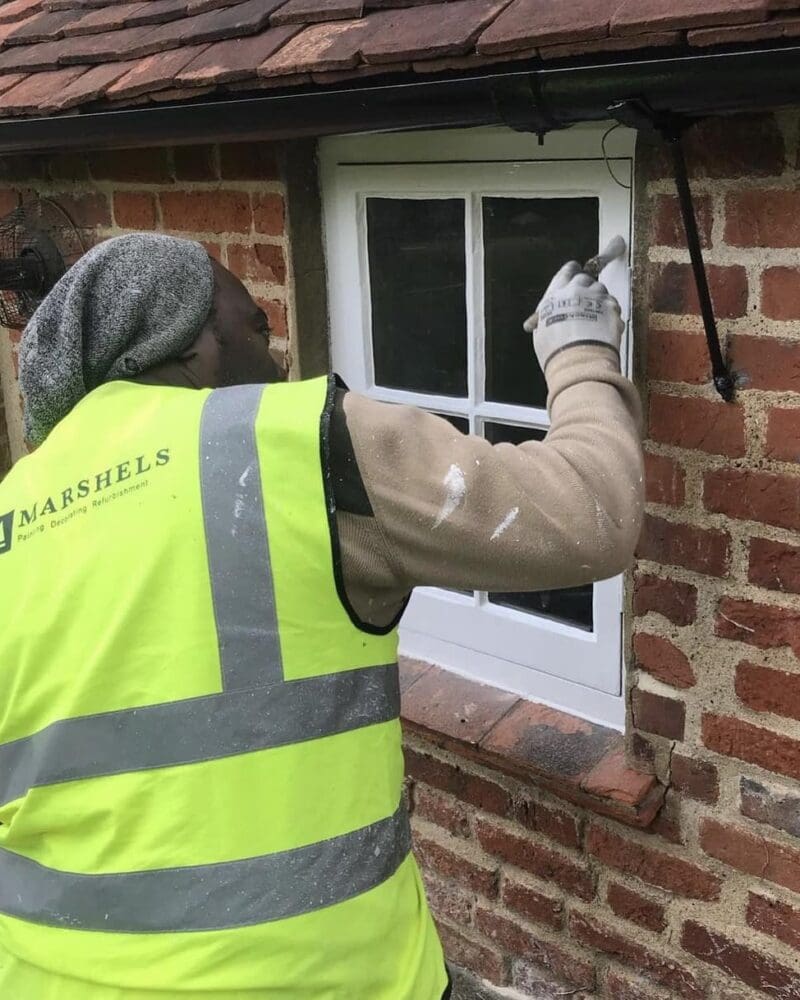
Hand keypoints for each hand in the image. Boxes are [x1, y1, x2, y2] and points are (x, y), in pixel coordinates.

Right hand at [523, 243, 624, 372]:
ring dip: (599, 300)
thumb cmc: (556, 350)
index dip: (571, 272)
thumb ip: (543, 319)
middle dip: (586, 288)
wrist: (578, 361)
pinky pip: (613, 304)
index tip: (574, 272)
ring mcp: (597, 297)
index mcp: (556, 293)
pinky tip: (605, 326)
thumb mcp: (541, 332)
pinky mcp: (613, 308)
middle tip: (584, 301)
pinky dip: (611, 313)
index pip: (566, 272)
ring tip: (595, 318)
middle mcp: (576, 290)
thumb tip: (537, 322)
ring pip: (601, 290)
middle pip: (585, 278)